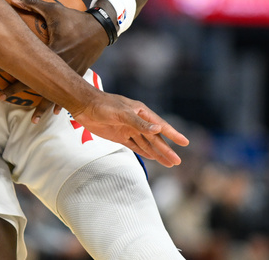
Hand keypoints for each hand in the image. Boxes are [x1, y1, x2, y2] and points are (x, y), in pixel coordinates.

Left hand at [0, 0, 107, 120]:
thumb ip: (33, 4)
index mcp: (53, 50)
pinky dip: (61, 102)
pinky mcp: (78, 73)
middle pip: (37, 81)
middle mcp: (61, 65)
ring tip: (33, 121)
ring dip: (43, 106)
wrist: (101, 29)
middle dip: (18, 90)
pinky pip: (67, 90)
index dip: (11, 64)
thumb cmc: (74, 18)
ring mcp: (71, 72)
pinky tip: (55, 113)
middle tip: (1, 98)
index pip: (28, 60)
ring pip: (55, 93)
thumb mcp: (54, 9)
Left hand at [70, 92, 188, 167]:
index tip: (185, 143)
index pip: (161, 125)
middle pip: (155, 138)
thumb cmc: (103, 105)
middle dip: (166, 150)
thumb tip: (158, 130)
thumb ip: (139, 123)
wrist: (84, 106)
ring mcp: (129, 129)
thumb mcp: (122, 113)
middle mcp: (137, 121)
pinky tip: (153, 158)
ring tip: (169, 164)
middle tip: (177, 162)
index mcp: (141, 112)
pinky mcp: (119, 136)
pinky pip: (135, 146)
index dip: (173, 134)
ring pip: (146, 144)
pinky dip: (144, 152)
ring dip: (157, 153)